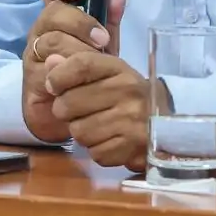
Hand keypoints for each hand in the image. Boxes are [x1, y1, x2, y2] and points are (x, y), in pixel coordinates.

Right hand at [23, 0, 125, 142]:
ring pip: (49, 41)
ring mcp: (35, 55)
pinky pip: (46, 71)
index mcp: (57, 17)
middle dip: (80, 23)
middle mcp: (42, 31)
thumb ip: (109, 17)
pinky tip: (81, 79)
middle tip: (103, 39)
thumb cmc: (83, 72)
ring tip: (97, 59)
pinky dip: (66, 73)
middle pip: (52, 14)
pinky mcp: (33, 80)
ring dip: (77, 48)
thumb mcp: (101, 43)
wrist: (67, 113)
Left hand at [47, 49, 149, 169]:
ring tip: (96, 126)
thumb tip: (50, 62)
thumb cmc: (126, 96)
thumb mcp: (105, 75)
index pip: (81, 64)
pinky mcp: (133, 146)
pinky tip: (109, 140)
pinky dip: (98, 150)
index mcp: (119, 69)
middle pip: (69, 103)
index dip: (58, 76)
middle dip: (65, 111)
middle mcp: (128, 91)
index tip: (53, 86)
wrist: (165, 121)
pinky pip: (95, 153)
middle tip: (77, 112)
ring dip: (81, 132)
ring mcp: (132, 120)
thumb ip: (75, 67)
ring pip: (78, 132)